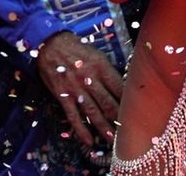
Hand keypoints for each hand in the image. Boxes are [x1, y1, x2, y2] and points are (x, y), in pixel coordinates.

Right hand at [35, 32, 123, 148]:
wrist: (49, 43)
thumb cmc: (76, 48)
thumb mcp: (96, 54)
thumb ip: (108, 71)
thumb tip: (121, 88)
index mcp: (100, 67)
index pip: (119, 88)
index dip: (128, 102)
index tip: (137, 114)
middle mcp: (89, 79)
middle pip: (108, 103)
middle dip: (119, 119)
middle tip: (128, 132)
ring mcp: (75, 88)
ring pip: (92, 112)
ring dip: (103, 127)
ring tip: (112, 140)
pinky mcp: (62, 95)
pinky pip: (72, 115)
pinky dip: (80, 129)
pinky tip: (88, 141)